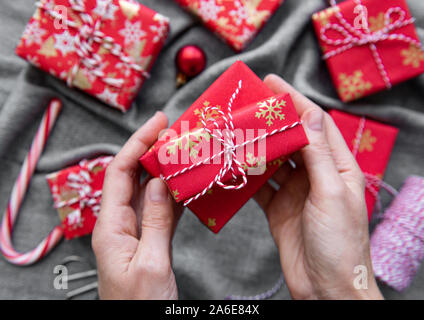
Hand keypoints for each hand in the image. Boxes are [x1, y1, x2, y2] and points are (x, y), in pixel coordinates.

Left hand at [92, 112, 182, 299]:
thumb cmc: (140, 306)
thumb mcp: (150, 264)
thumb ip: (155, 221)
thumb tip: (160, 182)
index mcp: (111, 228)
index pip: (119, 173)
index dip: (137, 143)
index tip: (158, 123)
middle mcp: (121, 224)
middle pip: (133, 177)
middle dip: (152, 150)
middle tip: (176, 132)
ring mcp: (137, 232)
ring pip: (150, 191)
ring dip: (166, 170)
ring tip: (185, 151)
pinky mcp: (152, 240)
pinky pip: (162, 209)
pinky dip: (175, 194)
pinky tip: (188, 183)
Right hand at [255, 75, 382, 299]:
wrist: (327, 288)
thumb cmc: (340, 244)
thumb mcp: (330, 193)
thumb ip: (318, 154)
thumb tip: (309, 114)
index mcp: (337, 167)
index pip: (315, 124)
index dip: (294, 102)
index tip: (272, 84)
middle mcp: (316, 176)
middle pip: (291, 139)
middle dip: (270, 122)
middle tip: (246, 106)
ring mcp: (295, 192)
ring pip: (272, 161)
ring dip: (255, 148)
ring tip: (235, 132)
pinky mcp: (278, 208)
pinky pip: (260, 185)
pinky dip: (246, 176)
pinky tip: (233, 165)